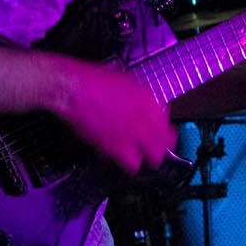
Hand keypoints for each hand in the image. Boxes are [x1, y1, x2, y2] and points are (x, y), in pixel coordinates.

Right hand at [53, 60, 175, 174]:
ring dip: (145, 158)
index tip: (165, 138)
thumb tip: (151, 108)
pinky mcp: (116, 147)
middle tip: (155, 153)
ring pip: (151, 158)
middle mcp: (146, 120)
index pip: (168, 127)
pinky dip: (127, 163)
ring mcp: (133, 135)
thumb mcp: (128, 84)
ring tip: (138, 158)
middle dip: (160, 150)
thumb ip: (143, 100)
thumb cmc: (97, 81)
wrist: (76, 90)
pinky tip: (121, 158)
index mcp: (150, 103)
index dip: (167, 135)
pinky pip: (130, 163)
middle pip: (163, 145)